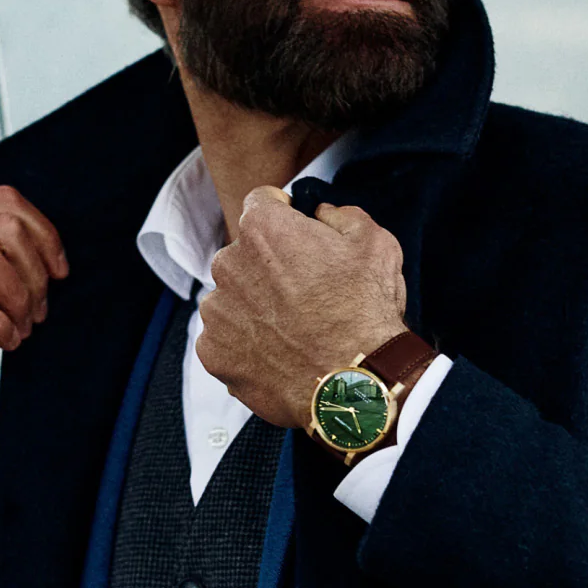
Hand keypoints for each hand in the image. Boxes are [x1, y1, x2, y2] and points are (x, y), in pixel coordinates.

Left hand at [196, 186, 407, 427]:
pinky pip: (224, 341)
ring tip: (291, 331)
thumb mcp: (374, 242)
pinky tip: (277, 355)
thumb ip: (340, 215)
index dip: (284, 217)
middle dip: (268, 267)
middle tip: (303, 294)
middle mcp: (229, 264)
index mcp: (262, 229)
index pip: (261, 204)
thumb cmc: (366, 310)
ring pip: (231, 300)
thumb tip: (320, 213)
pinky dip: (245, 347)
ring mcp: (217, 311)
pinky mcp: (213, 353)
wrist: (354, 383)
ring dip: (253, 309)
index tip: (298, 235)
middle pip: (243, 255)